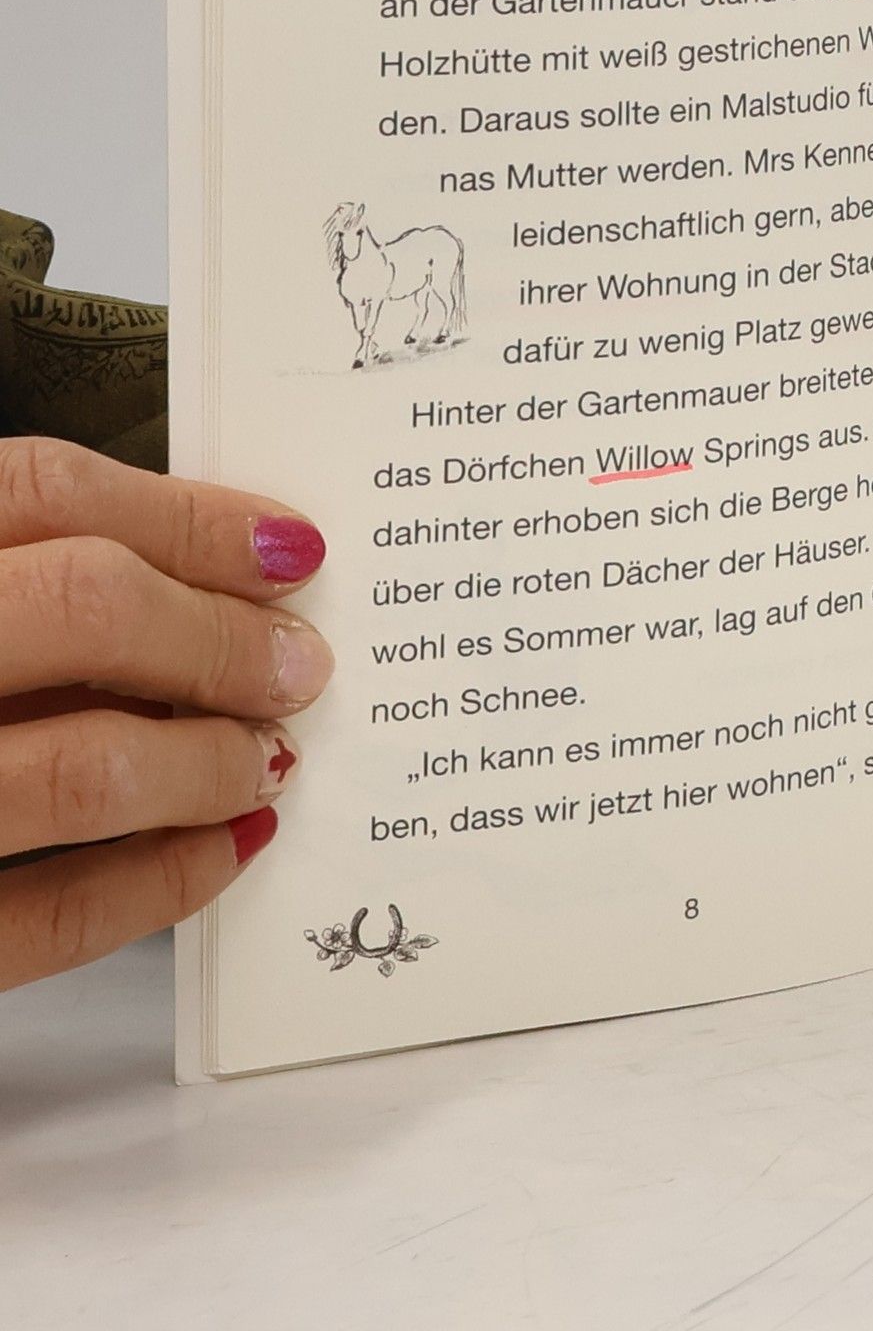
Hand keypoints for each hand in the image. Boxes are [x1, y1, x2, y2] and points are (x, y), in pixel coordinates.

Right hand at [0, 437, 331, 989]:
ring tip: (264, 757)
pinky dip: (156, 886)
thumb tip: (199, 578)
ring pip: (78, 771)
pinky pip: (41, 921)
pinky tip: (221, 850)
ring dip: (202, 762)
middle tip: (301, 665)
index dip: (191, 517)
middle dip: (220, 638)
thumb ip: (10, 570)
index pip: (43, 492)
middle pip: (84, 609)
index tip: (291, 549)